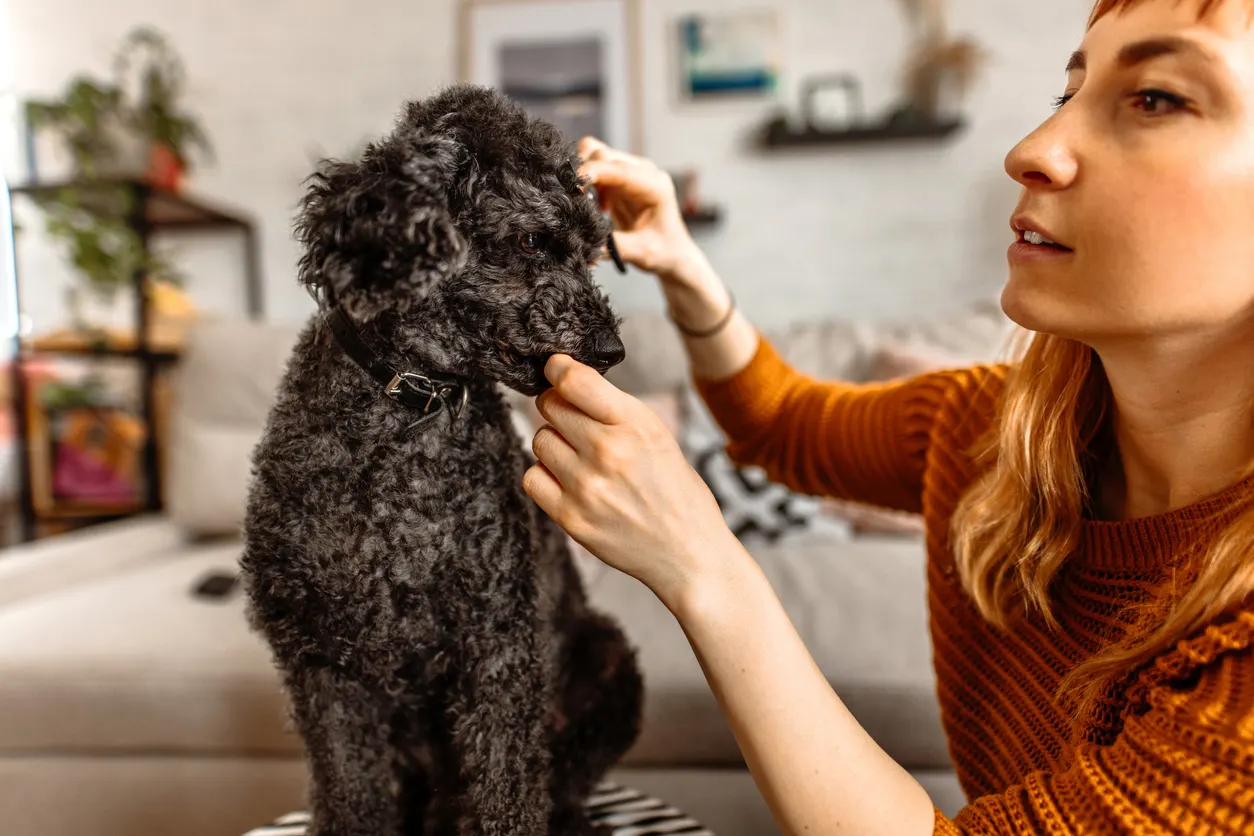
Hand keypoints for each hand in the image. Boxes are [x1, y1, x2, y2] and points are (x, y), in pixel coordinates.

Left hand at [521, 354, 732, 604]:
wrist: (689, 553)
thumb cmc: (676, 491)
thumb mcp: (658, 435)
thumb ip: (614, 409)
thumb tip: (568, 381)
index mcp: (637, 425)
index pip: (574, 381)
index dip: (557, 369)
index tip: (555, 368)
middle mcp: (609, 452)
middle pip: (550, 405)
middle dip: (559, 407)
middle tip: (576, 422)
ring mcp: (587, 486)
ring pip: (539, 439)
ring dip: (554, 443)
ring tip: (580, 458)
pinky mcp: (571, 517)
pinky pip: (532, 477)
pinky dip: (545, 475)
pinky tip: (568, 481)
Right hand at [578, 137, 700, 283]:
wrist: (672, 252)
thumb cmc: (664, 251)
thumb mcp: (641, 253)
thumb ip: (613, 247)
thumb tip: (582, 243)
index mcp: (655, 186)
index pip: (619, 169)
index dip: (592, 172)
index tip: (572, 185)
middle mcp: (643, 172)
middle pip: (602, 154)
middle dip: (583, 173)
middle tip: (576, 203)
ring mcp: (629, 172)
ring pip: (594, 156)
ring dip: (582, 176)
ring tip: (584, 204)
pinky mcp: (618, 179)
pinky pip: (593, 168)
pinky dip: (584, 183)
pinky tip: (593, 207)